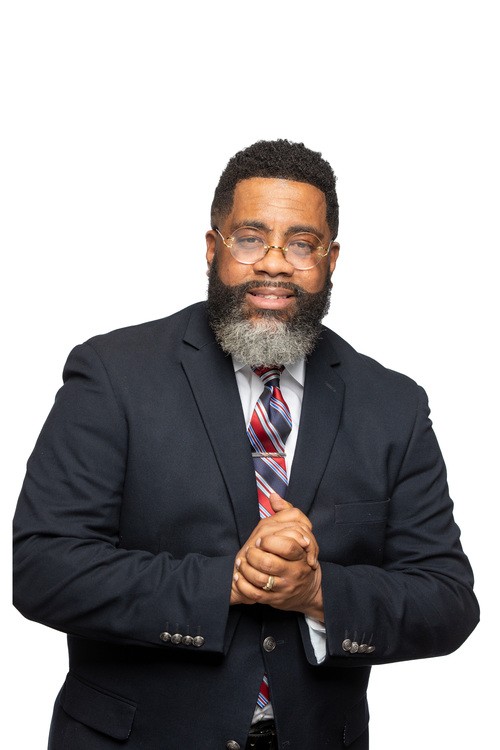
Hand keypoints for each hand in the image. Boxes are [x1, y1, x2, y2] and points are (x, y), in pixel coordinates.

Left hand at [230, 494, 323, 619]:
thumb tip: (274, 496)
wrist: (307, 589)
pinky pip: (254, 594)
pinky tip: (238, 577)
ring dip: (246, 569)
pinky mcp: (274, 600)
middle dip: (254, 555)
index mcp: (301, 555)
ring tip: (241, 562)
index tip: (260, 539)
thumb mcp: (299, 533)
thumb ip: (287, 513)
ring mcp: (284, 587)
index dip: (270, 542)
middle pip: (269, 563)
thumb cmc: (299, 556)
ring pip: (260, 579)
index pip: (287, 547)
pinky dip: (243, 585)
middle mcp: (294, 573)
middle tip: (249, 550)